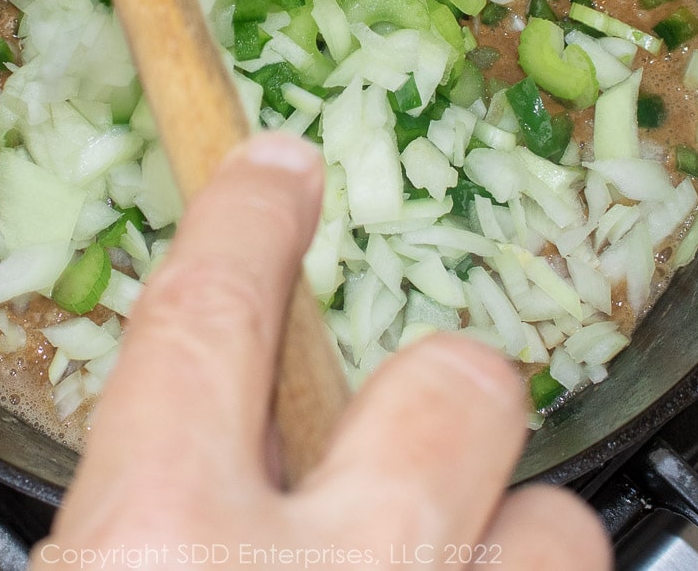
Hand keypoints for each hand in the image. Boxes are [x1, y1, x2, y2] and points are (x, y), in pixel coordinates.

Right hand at [34, 134, 610, 570]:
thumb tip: (186, 446)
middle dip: (442, 382)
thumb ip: (139, 514)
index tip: (279, 168)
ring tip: (443, 566)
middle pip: (453, 389)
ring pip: (558, 529)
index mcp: (159, 551)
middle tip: (400, 427)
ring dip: (506, 535)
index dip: (247, 222)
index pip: (210, 318)